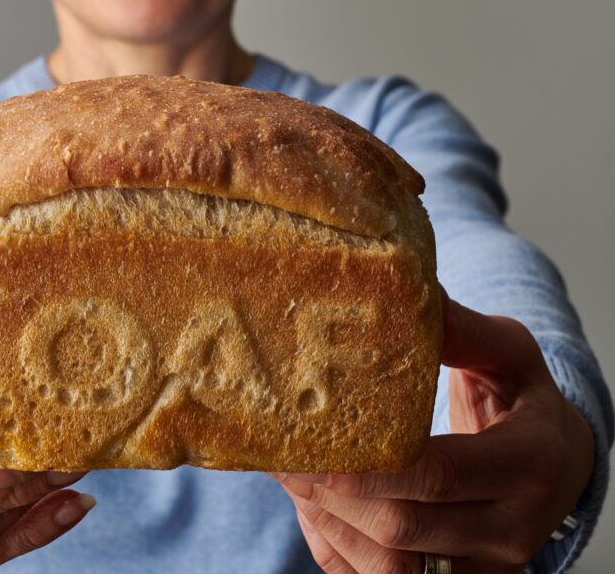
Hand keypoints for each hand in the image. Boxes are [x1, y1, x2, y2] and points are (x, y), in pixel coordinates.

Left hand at [269, 289, 594, 572]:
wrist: (559, 464)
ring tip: (288, 475)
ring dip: (329, 524)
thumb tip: (409, 295)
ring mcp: (485, 567)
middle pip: (403, 527)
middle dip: (333, 493)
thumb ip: (463, 330)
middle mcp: (512, 527)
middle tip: (283, 452)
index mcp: (527, 463)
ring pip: (391, 567)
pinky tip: (312, 509)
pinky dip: (340, 551)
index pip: (435, 473)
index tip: (311, 437)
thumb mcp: (509, 353)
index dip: (366, 464)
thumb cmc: (523, 400)